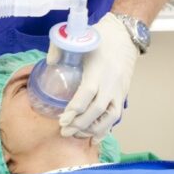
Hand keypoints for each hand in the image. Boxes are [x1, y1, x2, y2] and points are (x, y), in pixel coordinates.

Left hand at [58, 12, 139, 140]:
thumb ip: (60, 48)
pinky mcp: (124, 93)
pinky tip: (95, 137)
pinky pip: (116, 115)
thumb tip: (49, 62)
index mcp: (97, 69)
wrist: (124, 36)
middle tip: (64, 132)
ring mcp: (119, 90)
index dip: (74, 109)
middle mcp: (110, 82)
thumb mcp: (78, 40)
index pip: (86, 94)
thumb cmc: (98, 38)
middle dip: (80, 124)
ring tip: (76, 135)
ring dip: (92, 129)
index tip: (62, 120)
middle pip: (97, 110)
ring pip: (109, 117)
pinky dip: (106, 128)